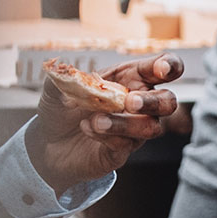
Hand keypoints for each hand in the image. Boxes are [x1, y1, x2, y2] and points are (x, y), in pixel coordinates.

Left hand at [25, 55, 186, 189]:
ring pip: (151, 127)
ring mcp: (134, 129)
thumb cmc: (60, 109)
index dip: (169, 66)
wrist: (46, 144)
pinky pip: (126, 145)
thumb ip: (63, 75)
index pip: (165, 68)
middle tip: (130, 102)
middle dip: (154, 101)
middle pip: (168, 101)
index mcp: (131, 78)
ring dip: (127, 123)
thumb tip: (66, 70)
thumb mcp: (56, 87)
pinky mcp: (123, 151)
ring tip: (97, 121)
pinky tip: (87, 128)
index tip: (161, 69)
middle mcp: (140, 103)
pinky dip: (108, 136)